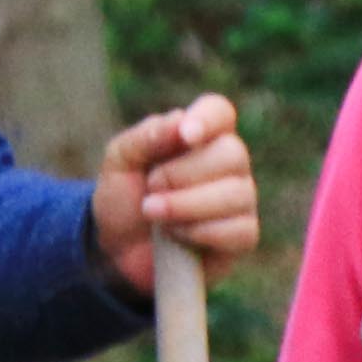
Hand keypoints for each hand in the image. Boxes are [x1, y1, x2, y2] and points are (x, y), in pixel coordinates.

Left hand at [93, 95, 255, 288]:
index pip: (220, 112)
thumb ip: (146, 137)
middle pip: (233, 154)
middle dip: (183, 174)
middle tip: (151, 187)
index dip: (208, 119)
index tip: (186, 136)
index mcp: (200, 136)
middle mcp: (229, 164)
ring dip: (186, 205)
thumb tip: (180, 123)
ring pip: (236, 194)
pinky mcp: (242, 236)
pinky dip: (199, 232)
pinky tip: (176, 236)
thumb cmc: (124, 198)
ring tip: (153, 212)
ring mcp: (240, 200)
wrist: (119, 249)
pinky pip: (238, 230)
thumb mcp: (119, 161)